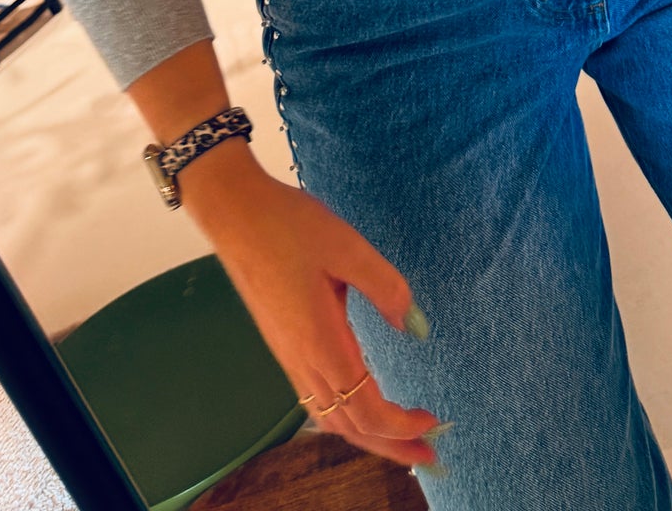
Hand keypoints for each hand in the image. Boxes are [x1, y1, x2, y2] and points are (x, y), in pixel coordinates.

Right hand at [182, 146, 442, 471]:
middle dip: (392, 447)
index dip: (402, 426)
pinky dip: (345, 417)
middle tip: (432, 456)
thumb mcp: (347, 247)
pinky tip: (360, 405)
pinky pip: (315, 400)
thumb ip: (385, 288)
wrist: (235, 214)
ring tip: (402, 439)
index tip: (436, 423)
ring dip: (369, 435)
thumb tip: (416, 328)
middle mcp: (302, 360)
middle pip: (349, 427)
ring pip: (330, 417)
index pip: (366, 410)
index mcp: (321, 343)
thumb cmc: (289, 226)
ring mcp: (289, 355)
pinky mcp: (283, 344)